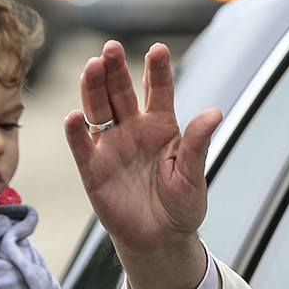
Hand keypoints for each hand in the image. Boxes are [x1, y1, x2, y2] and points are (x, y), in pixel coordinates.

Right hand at [65, 41, 221, 288]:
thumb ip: (198, 144)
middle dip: (115, 69)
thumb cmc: (180, 206)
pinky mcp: (93, 169)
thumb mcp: (193, 176)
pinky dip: (76, 131)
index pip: (158, 90)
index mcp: (162, 126)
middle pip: (121, 91)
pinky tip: (74, 116)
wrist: (160, 240)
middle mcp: (134, 129)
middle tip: (112, 48)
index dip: (157, 70)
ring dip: (93, 88)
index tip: (158, 50)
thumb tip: (214, 113)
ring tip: (92, 68)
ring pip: (98, 109)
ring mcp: (111, 146)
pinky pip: (82, 146)